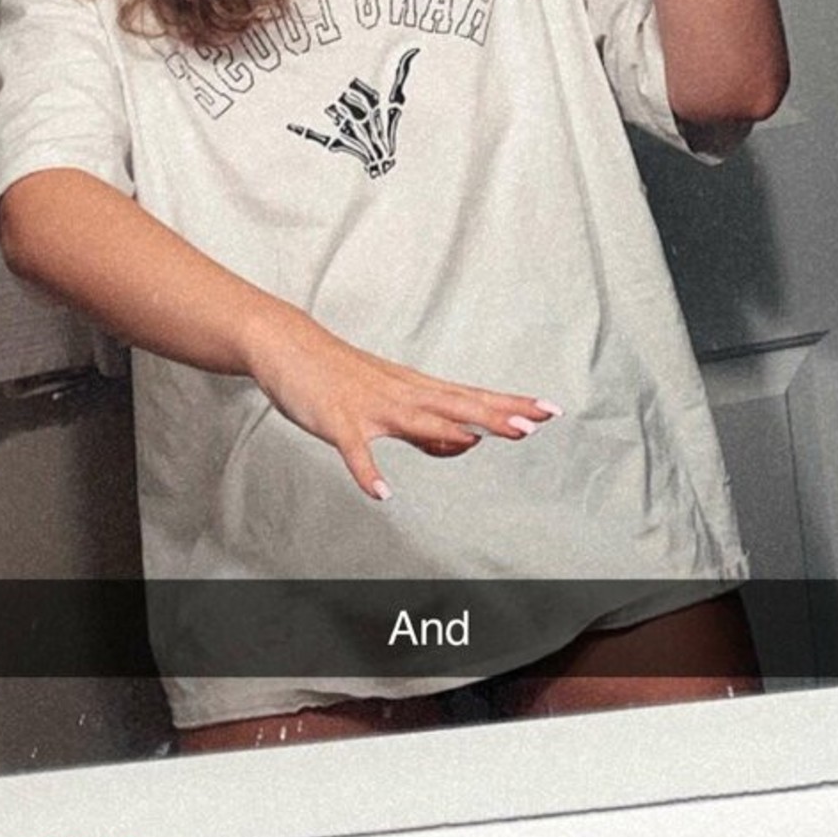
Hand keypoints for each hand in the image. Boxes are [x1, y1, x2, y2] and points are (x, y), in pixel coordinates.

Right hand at [246, 295, 561, 500]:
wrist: (288, 343)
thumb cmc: (341, 374)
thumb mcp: (392, 397)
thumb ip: (427, 426)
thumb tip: (464, 445)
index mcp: (416, 389)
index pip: (473, 397)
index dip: (510, 404)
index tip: (549, 409)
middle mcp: (401, 394)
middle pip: (456, 403)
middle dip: (495, 414)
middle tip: (535, 422)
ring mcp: (369, 406)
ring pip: (415, 419)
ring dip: (446, 431)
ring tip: (479, 442)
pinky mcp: (338, 420)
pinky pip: (355, 450)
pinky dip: (368, 471)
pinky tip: (381, 493)